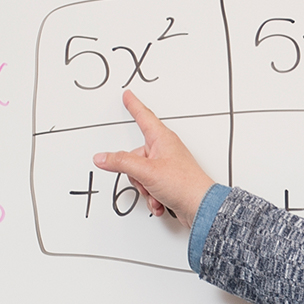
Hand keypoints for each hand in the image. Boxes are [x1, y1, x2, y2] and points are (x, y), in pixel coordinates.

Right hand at [90, 90, 217, 226]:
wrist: (201, 207)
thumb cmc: (184, 184)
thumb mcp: (146, 171)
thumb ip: (121, 163)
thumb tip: (103, 157)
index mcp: (162, 139)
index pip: (144, 116)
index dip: (134, 105)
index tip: (128, 95)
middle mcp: (165, 150)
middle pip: (135, 155)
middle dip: (136, 173)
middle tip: (145, 180)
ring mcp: (167, 166)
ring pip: (141, 174)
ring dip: (145, 188)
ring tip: (156, 192)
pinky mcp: (169, 182)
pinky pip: (150, 187)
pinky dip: (152, 196)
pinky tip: (160, 201)